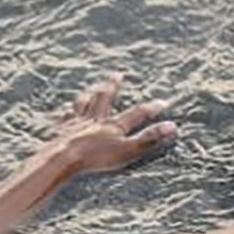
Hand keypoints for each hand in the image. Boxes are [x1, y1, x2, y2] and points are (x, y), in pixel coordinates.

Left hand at [51, 73, 178, 172]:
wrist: (64, 158)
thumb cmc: (97, 158)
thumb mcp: (129, 150)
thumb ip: (149, 139)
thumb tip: (172, 126)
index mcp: (113, 126)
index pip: (136, 114)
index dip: (151, 109)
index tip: (163, 102)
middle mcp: (95, 120)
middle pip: (105, 99)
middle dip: (113, 87)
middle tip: (117, 75)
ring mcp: (76, 124)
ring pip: (84, 105)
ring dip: (90, 95)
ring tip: (92, 88)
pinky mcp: (60, 132)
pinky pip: (64, 119)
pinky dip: (65, 113)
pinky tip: (64, 111)